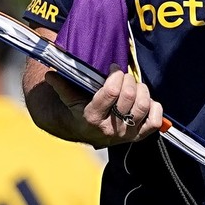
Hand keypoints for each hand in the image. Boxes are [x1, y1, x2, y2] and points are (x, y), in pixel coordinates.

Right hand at [45, 64, 164, 146]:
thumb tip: (49, 74)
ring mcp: (126, 135)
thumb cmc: (78, 109)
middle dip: (127, 80)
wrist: (85, 131)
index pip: (110, 93)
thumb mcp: (68, 97)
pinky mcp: (139, 136)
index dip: (115, 76)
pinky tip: (145, 99)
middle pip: (128, 97)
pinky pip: (155, 121)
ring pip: (143, 106)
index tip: (114, 68)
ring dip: (141, 90)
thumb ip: (61, 85)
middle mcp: (110, 129)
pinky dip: (154, 107)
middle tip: (124, 75)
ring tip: (134, 84)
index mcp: (92, 118)